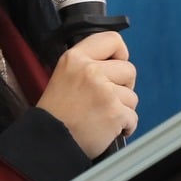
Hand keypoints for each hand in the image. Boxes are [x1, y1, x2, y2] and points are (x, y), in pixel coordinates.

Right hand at [37, 30, 138, 157]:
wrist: (47, 141)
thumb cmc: (56, 114)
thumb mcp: (63, 76)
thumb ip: (87, 66)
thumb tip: (115, 64)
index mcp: (75, 58)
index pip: (112, 39)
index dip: (120, 53)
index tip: (117, 66)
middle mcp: (90, 71)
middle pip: (129, 70)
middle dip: (124, 86)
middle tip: (109, 99)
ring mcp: (104, 91)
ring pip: (132, 96)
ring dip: (123, 109)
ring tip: (102, 117)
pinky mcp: (114, 112)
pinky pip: (133, 117)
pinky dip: (125, 127)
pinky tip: (108, 129)